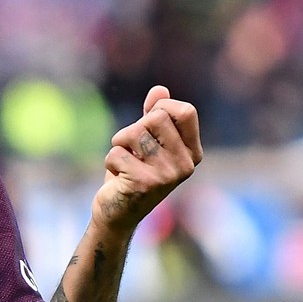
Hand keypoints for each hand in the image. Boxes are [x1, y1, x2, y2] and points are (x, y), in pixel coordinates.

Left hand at [92, 86, 201, 236]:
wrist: (118, 212)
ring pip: (133, 133)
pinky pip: (116, 153)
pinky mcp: (146, 183)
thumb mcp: (146, 142)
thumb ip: (154, 115)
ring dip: (119, 144)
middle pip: (156, 118)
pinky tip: (119, 177)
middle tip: (132, 148)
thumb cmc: (132, 172)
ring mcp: (168, 175)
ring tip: (124, 161)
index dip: (161, 108)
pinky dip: (110, 161)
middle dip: (134, 128)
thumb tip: (159, 89)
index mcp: (192, 151)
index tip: (148, 123)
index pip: (186, 111)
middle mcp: (186, 164)